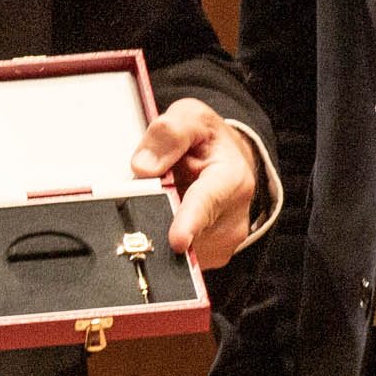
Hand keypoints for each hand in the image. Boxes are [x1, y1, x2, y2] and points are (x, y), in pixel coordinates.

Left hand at [136, 100, 260, 269]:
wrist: (229, 160)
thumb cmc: (208, 140)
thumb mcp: (190, 117)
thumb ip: (168, 134)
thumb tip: (143, 167)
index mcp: (231, 178)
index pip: (206, 202)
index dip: (189, 222)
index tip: (178, 240)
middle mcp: (233, 215)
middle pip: (185, 230)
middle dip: (156, 219)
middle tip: (141, 196)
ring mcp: (224, 241)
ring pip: (177, 248)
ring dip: (159, 227)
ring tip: (164, 199)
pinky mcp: (211, 256)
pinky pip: (178, 257)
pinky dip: (164, 238)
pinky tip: (167, 217)